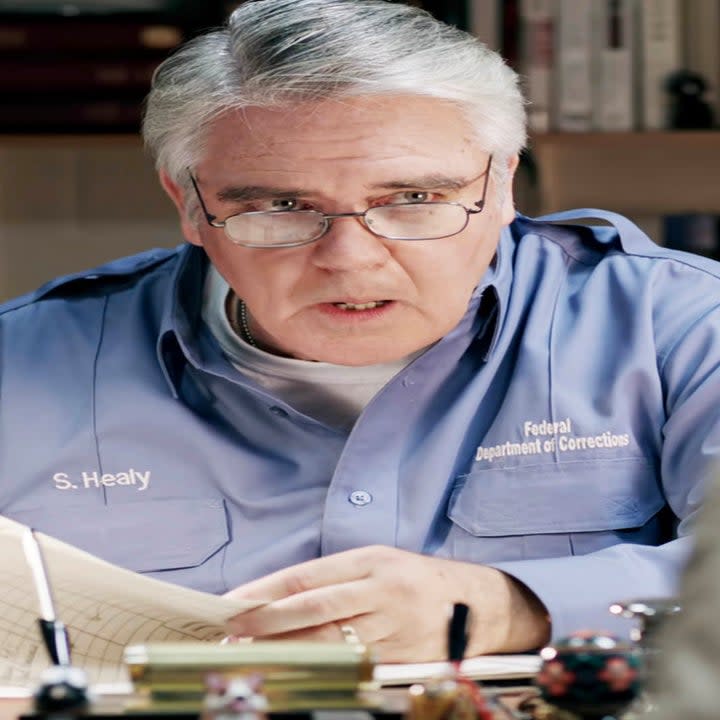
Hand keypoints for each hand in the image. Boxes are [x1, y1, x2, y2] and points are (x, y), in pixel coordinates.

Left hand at [224, 545, 549, 661]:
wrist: (473, 602)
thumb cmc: (413, 578)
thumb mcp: (377, 561)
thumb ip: (334, 577)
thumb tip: (279, 596)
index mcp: (368, 561)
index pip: (307, 576)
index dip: (266, 590)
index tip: (232, 602)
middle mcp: (378, 590)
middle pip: (313, 608)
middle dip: (266, 621)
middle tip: (230, 631)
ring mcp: (390, 625)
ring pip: (329, 640)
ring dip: (285, 647)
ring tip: (250, 652)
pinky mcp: (398, 655)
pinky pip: (352, 662)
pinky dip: (319, 665)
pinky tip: (295, 668)